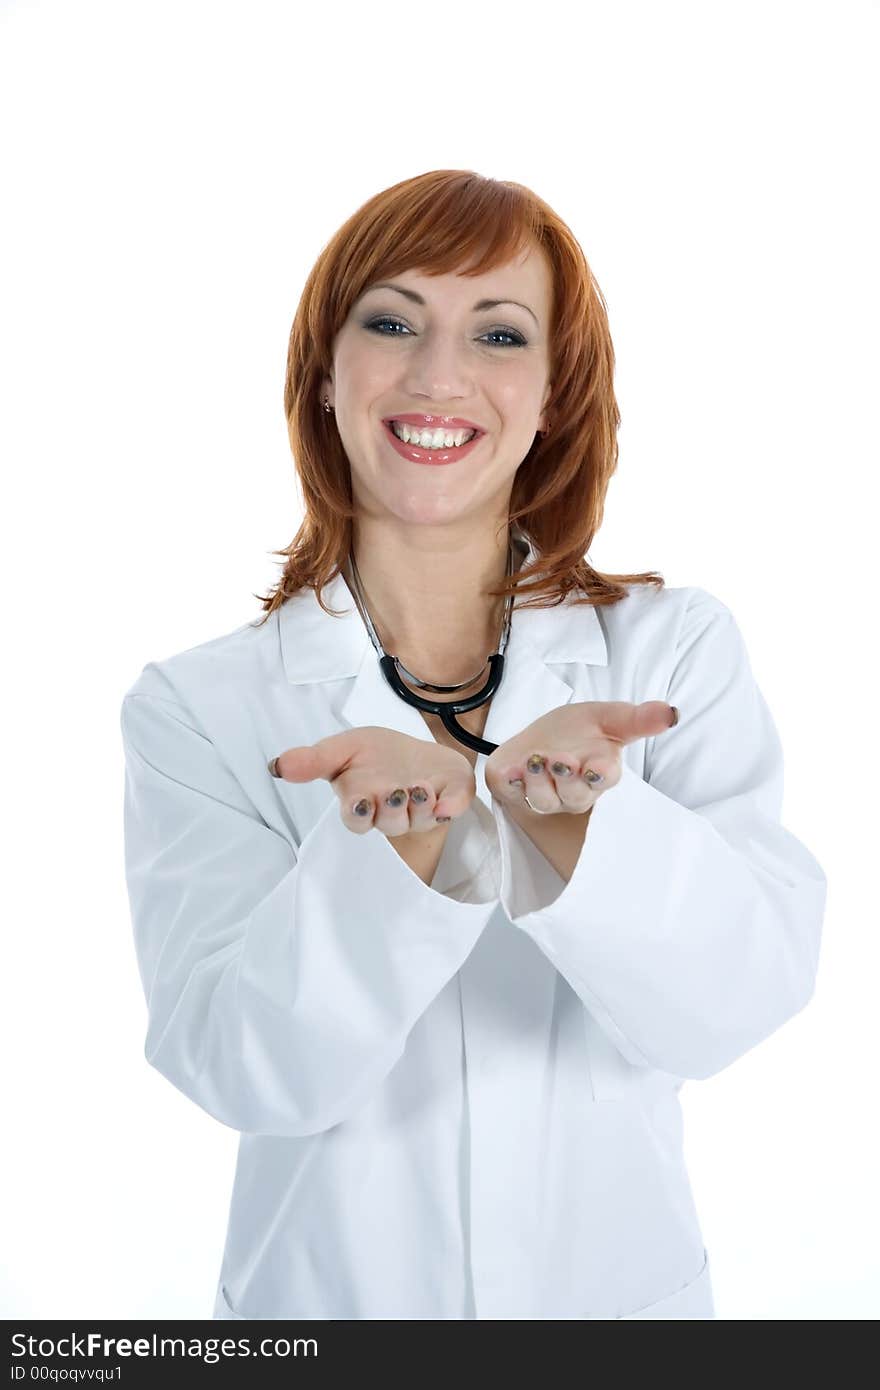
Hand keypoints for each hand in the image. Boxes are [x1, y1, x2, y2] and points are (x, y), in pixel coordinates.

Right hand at [268, 726, 476, 837]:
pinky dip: (453, 805)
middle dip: (392, 810)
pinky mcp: (450, 800)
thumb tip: (277, 766)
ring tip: (419, 786)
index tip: (359, 802)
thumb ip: (312, 760)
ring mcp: (423, 811)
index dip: (358, 815)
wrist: (414, 751)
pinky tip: (448, 802)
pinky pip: (453, 808)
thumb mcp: (342, 749)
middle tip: (394, 791)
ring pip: (420, 819)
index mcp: (363, 803)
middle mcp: (392, 813)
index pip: (357, 820)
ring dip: (420, 806)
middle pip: (390, 823)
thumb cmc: (374, 756)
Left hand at [484, 701, 678, 815]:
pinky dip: (513, 783)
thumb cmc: (576, 732)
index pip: (606, 779)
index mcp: (600, 770)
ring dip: (539, 780)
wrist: (538, 737)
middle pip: (576, 794)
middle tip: (559, 758)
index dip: (601, 775)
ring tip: (535, 759)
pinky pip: (515, 795)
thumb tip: (672, 713)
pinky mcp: (517, 792)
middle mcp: (575, 790)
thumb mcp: (606, 717)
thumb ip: (638, 719)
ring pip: (545, 799)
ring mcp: (546, 795)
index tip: (596, 767)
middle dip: (567, 778)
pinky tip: (512, 770)